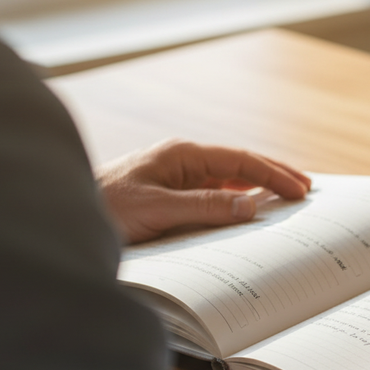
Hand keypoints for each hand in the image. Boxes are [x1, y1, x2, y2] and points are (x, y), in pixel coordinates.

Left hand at [96, 139, 310, 243]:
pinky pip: (213, 194)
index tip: (300, 190)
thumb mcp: (156, 210)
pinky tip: (249, 210)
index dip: (274, 174)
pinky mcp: (169, 194)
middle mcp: (182, 161)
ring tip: (287, 197)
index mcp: (181, 155)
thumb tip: (249, 206)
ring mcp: (176, 177)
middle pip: (239, 164)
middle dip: (274, 175)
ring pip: (228, 179)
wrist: (63, 215)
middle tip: (306, 188)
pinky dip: (237, 199)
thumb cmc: (103, 208)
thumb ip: (204, 206)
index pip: (240, 160)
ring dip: (258, 187)